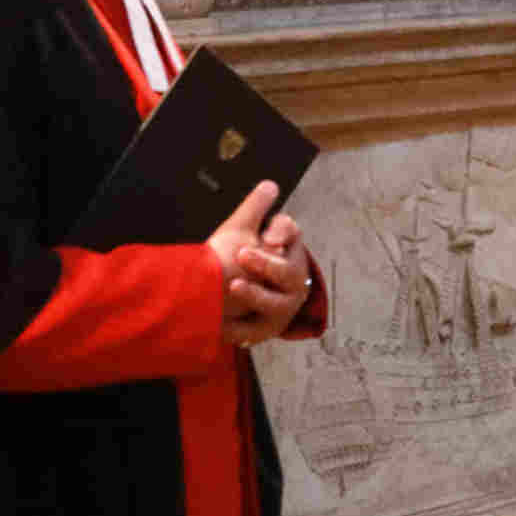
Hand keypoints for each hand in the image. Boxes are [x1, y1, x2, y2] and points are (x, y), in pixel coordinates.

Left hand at [206, 180, 312, 346]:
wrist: (235, 300)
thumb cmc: (244, 260)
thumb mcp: (246, 232)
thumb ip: (256, 209)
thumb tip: (270, 185)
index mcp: (290, 251)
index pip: (291, 235)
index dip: (280, 234)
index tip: (266, 235)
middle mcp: (293, 280)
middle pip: (287, 271)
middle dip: (267, 263)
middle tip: (242, 254)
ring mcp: (281, 307)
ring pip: (275, 303)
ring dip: (256, 294)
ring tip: (234, 285)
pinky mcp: (265, 330)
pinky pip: (255, 331)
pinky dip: (239, 329)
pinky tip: (221, 324)